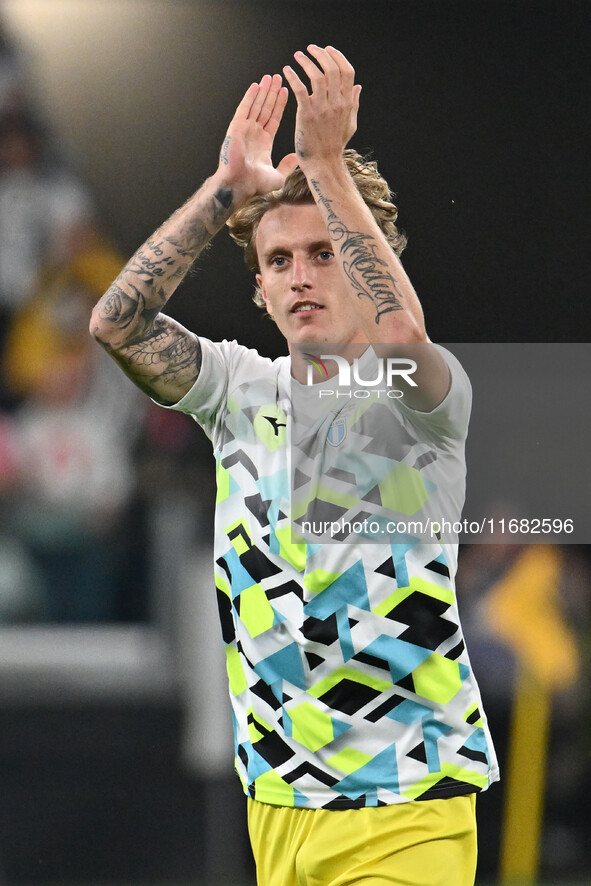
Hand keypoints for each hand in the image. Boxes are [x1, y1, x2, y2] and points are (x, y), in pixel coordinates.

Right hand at [217, 74, 298, 199]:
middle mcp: (254, 134)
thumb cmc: (256, 184)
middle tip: (279, 77)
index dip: (280, 105)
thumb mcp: (278, 175)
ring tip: (271, 77)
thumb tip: (297, 157)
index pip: (274, 118)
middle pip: (266, 108)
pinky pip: (245, 108)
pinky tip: (257, 84)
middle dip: (272, 93)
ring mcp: (245, 129)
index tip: (286, 91)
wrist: (240, 185)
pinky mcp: (237, 127)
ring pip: (257, 105)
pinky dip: (250, 96)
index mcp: (264, 143)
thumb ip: (287, 165)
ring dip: (264, 91)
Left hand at [283, 45, 360, 164]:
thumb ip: (354, 104)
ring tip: (297, 55)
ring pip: (316, 76)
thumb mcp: (350, 124)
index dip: (337, 57)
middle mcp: (337, 103)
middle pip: (332, 69)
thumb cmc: (335, 146)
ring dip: (306, 62)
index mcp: (347, 103)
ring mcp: (322, 109)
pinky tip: (286, 70)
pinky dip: (293, 76)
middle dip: (321, 54)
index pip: (347, 71)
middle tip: (310, 49)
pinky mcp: (307, 115)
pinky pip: (300, 89)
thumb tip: (358, 87)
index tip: (327, 50)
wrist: (323, 164)